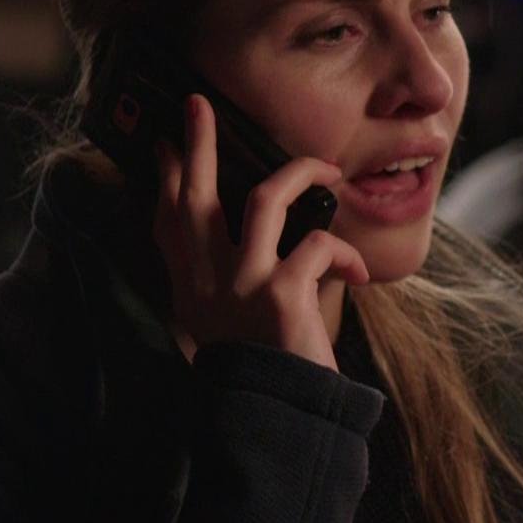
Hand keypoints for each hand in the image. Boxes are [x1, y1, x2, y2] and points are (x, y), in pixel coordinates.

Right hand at [152, 94, 368, 369]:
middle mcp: (207, 281)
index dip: (166, 177)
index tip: (162, 141)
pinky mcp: (280, 294)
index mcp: (192, 287)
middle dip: (197, 144)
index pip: (169, 219)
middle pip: (196, 195)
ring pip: (263, 199)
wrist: (276, 419)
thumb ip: (232, 280)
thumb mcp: (231, 323)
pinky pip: (317, 244)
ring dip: (299, 174)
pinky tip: (360, 277)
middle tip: (197, 104)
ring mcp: (242, 284)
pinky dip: (344, 254)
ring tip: (327, 170)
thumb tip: (258, 234)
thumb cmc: (266, 369)